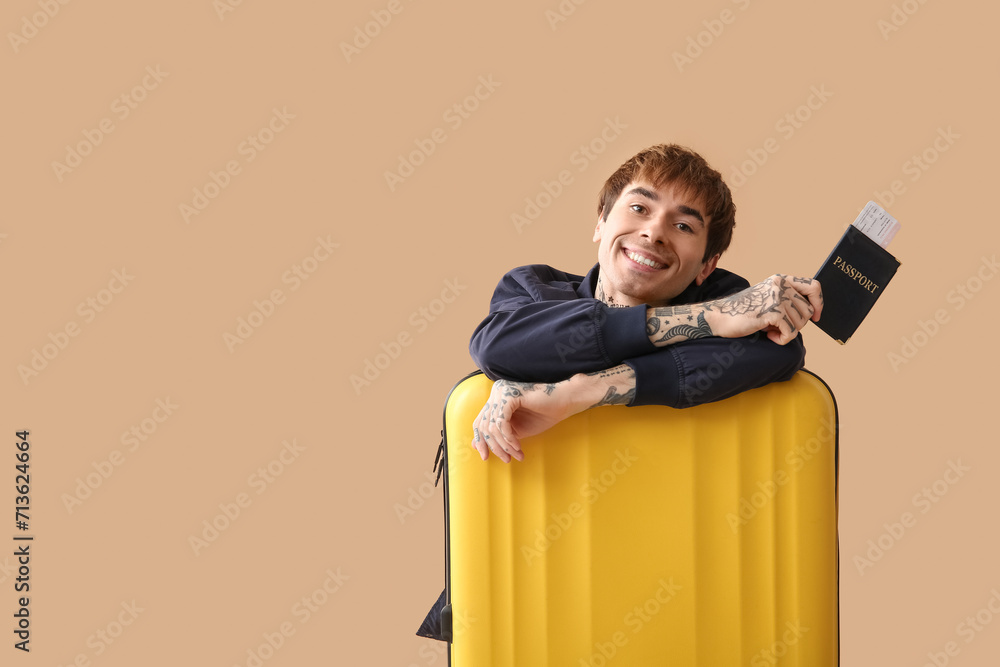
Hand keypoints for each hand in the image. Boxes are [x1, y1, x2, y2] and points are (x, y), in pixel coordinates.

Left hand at [470, 366, 637, 461]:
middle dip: (494, 446)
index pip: (479, 422)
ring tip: (516, 453)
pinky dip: (508, 437)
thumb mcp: (516, 430)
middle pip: (483, 425)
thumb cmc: (543, 414)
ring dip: (504, 445)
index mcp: (496, 399)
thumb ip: (498, 436)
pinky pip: (501, 422)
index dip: (480, 441)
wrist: (565, 402)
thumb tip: (475, 446)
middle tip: (506, 459)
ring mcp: (502, 392)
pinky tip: (518, 445)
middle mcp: (496, 392)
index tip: (485, 457)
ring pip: (492, 426)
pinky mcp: (510, 395)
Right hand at [703, 274, 822, 344]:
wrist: (720, 317)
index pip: (814, 287)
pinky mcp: (773, 311)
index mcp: (780, 280)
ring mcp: (777, 297)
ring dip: (787, 332)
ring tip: (769, 330)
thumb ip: (787, 300)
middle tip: (777, 326)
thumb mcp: (768, 299)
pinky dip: (781, 339)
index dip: (819, 303)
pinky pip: (790, 333)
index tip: (816, 317)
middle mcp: (780, 285)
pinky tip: (768, 335)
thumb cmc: (744, 312)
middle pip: (808, 311)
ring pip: (800, 323)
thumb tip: (813, 312)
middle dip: (796, 324)